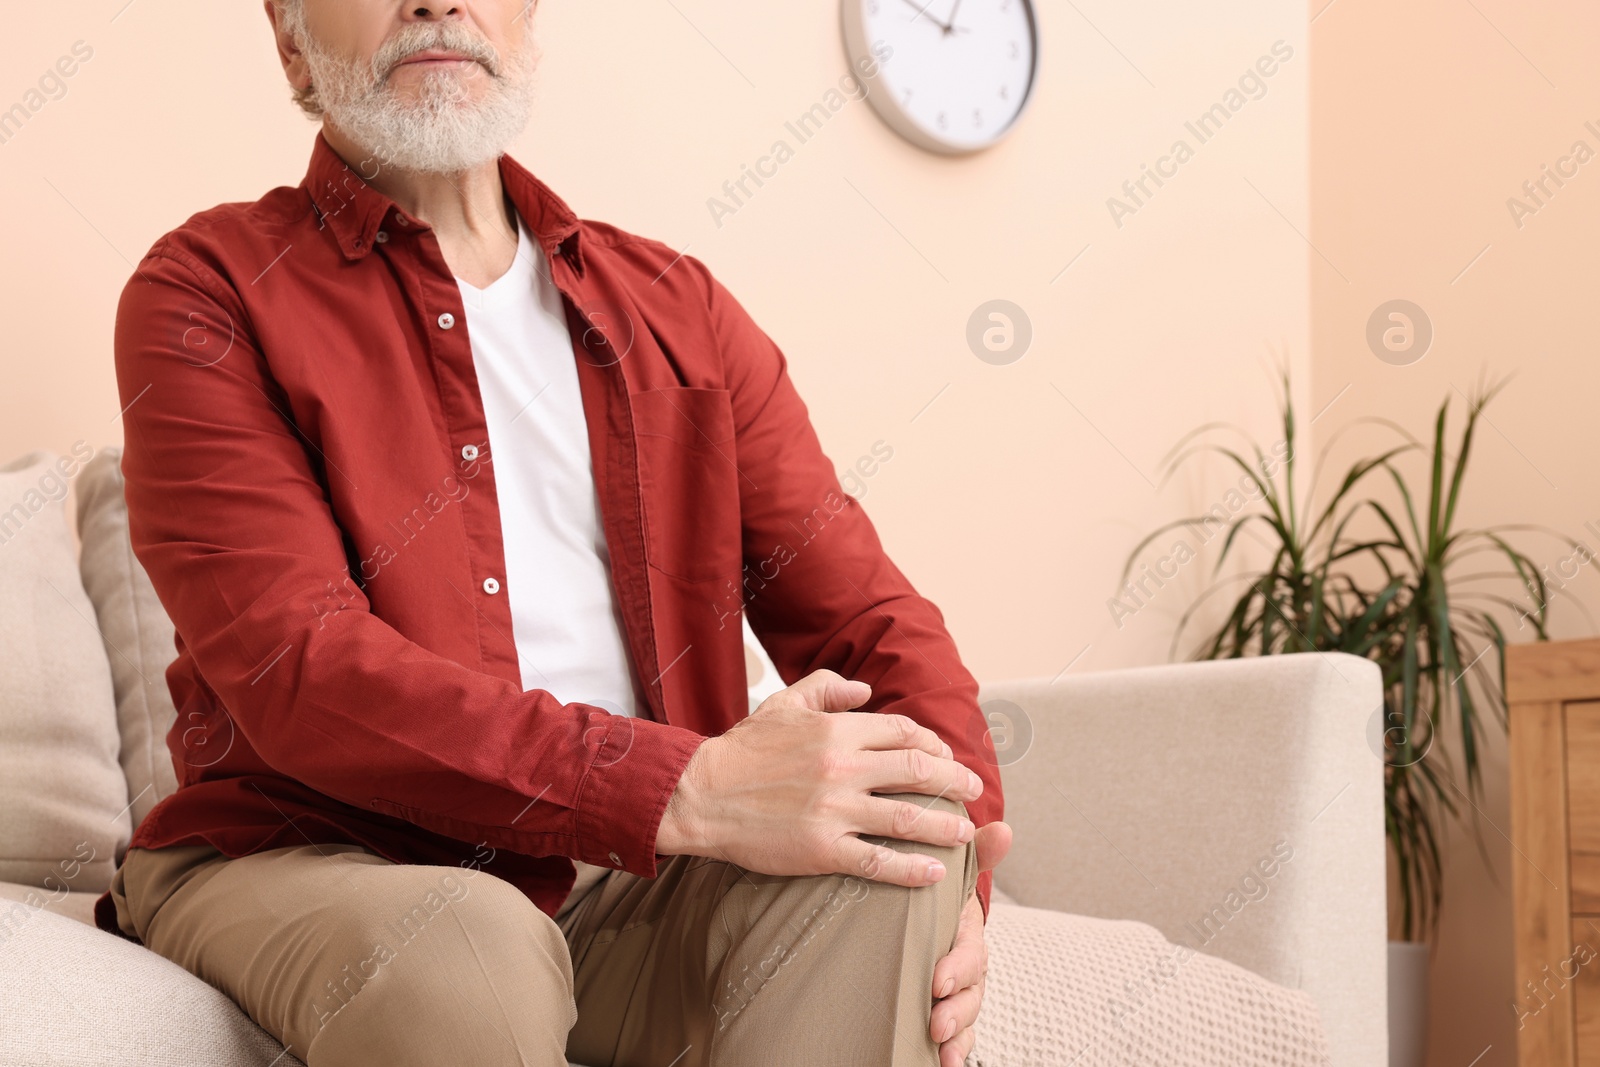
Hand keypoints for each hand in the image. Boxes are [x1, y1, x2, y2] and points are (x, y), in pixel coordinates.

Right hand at [656, 669, 984, 887]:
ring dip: (944, 825)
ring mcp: (834, 811)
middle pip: (917, 772)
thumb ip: (827, 687)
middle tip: (972, 790)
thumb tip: (865, 689)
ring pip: (907, 818)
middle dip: (954, 781)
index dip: (932, 744)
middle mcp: (842, 767)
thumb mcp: (783, 704)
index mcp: (836, 730)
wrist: (700, 795)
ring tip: (964, 832)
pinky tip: (933, 872)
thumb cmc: (742, 751)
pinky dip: (911, 868)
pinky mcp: (822, 850)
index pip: (903, 732)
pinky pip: (878, 862)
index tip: (945, 757)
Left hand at [930, 820, 1011, 1064]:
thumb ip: (976, 853)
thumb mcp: (949, 868)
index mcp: (966, 932)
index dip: (958, 968)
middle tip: (935, 1022)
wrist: (912, 903)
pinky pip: (956, 1035)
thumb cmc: (933, 887)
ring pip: (966, 1017)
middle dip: (957, 1010)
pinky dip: (955, 1051)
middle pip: (972, 993)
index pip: (972, 954)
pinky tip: (944, 1064)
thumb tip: (1004, 829)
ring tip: (941, 1049)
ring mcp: (955, 989)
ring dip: (958, 1036)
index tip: (936, 980)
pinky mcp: (940, 1006)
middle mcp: (966, 965)